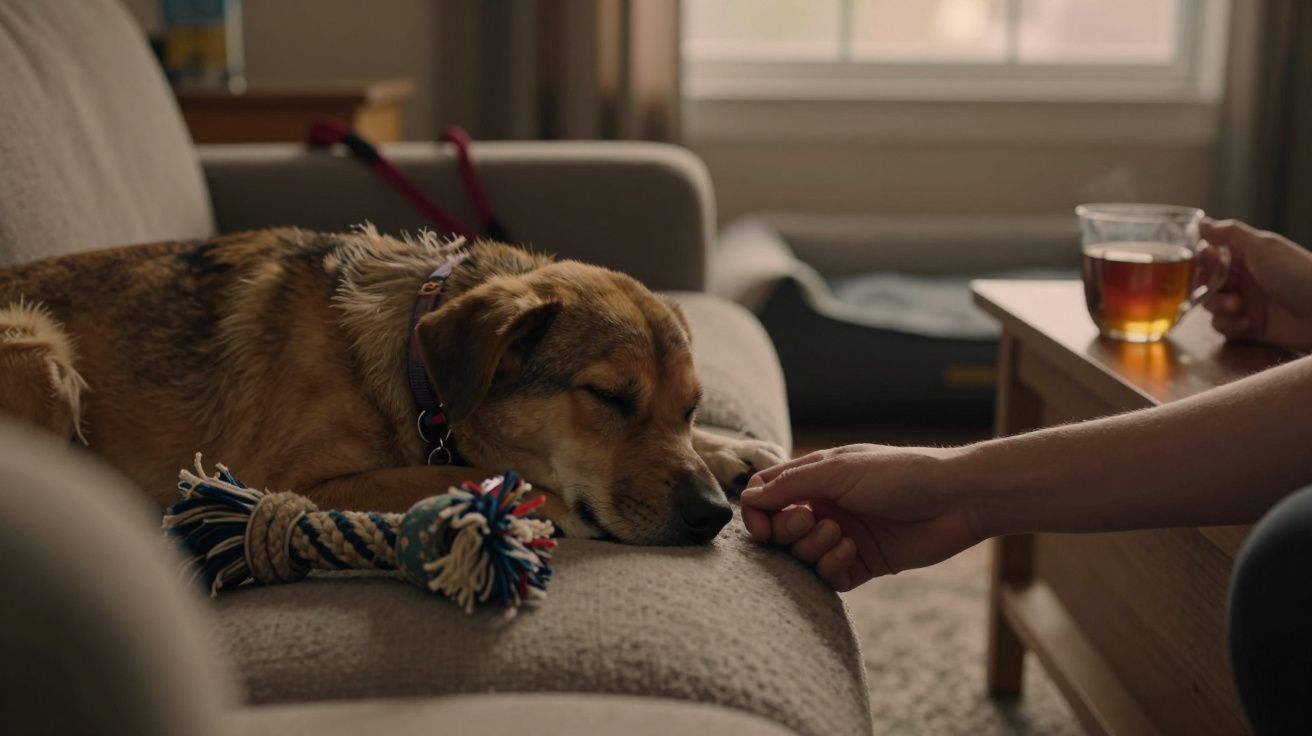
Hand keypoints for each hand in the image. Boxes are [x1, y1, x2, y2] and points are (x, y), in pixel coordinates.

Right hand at [740, 445, 980, 591]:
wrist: (955, 500)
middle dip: (789, 532)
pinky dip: (833, 568)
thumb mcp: (838, 470)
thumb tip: (748, 498)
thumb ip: (789, 485)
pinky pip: (830, 577)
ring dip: (814, 550)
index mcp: (815, 477)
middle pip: (780, 531)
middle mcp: (825, 506)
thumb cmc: (899, 474)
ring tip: (842, 536)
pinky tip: (853, 552)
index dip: (757, 514)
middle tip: (812, 522)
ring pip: (803, 557)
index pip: (765, 496)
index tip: (764, 528)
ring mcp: (843, 535)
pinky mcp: (863, 562)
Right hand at [1200, 219, 1311, 351]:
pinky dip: (1230, 325)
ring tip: (1239, 307)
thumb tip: (1200, 221)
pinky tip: (1248, 324)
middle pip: (1205, 282)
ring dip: (1219, 306)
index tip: (1208, 259)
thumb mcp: (1262, 247)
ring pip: (1211, 305)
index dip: (1203, 259)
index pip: (1211, 255)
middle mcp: (1245, 278)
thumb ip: (1229, 233)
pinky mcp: (1250, 326)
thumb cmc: (1297, 274)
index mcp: (1248, 256)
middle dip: (1207, 286)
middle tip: (1222, 288)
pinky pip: (1224, 326)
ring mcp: (1247, 303)